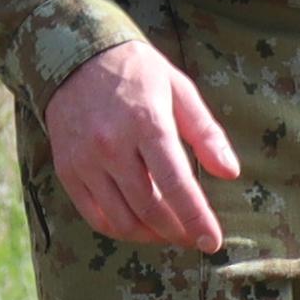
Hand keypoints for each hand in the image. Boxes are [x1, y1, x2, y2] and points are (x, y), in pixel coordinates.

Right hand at [42, 39, 239, 253]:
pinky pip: (94, 216)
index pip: (176, 183)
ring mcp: (85, 160)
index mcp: (146, 121)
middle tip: (194, 237)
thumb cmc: (136, 72)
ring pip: (121, 219)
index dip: (197, 218)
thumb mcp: (179, 89)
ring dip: (150, 235)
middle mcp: (111, 145)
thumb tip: (231, 172)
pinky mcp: (68, 170)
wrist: (74, 57)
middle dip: (177, 231)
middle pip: (149, 208)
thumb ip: (206, 132)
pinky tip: (138, 225)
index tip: (212, 242)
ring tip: (168, 231)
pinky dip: (119, 229)